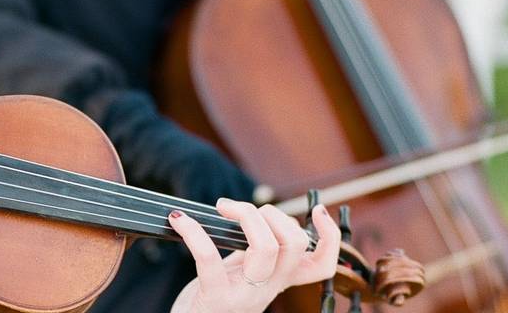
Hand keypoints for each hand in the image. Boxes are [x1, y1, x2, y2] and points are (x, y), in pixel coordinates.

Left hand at [168, 199, 339, 312]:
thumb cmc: (213, 299)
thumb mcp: (244, 275)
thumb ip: (255, 252)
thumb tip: (260, 218)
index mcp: (278, 281)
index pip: (321, 265)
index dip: (328, 237)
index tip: (317, 210)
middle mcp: (268, 290)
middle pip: (294, 245)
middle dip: (271, 212)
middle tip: (241, 209)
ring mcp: (244, 296)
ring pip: (265, 248)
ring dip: (245, 214)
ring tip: (222, 208)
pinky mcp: (215, 299)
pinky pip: (209, 259)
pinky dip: (193, 232)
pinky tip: (179, 221)